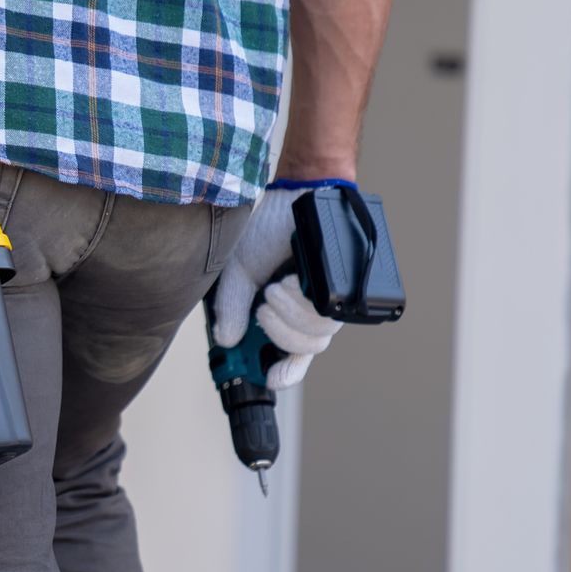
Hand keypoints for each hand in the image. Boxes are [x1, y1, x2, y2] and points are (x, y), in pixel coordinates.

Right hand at [209, 183, 345, 389]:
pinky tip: (291, 281)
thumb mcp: (238, 271)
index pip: (290, 357)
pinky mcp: (343, 289)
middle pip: (303, 351)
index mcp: (286, 313)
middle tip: (262, 308)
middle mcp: (311, 311)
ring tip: (275, 288)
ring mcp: (329, 301)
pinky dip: (301, 303)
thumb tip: (227, 340)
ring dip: (288, 316)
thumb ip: (231, 307)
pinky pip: (326, 316)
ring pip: (316, 337)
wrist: (294, 194)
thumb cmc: (268, 228)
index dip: (281, 374)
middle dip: (277, 334)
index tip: (266, 377)